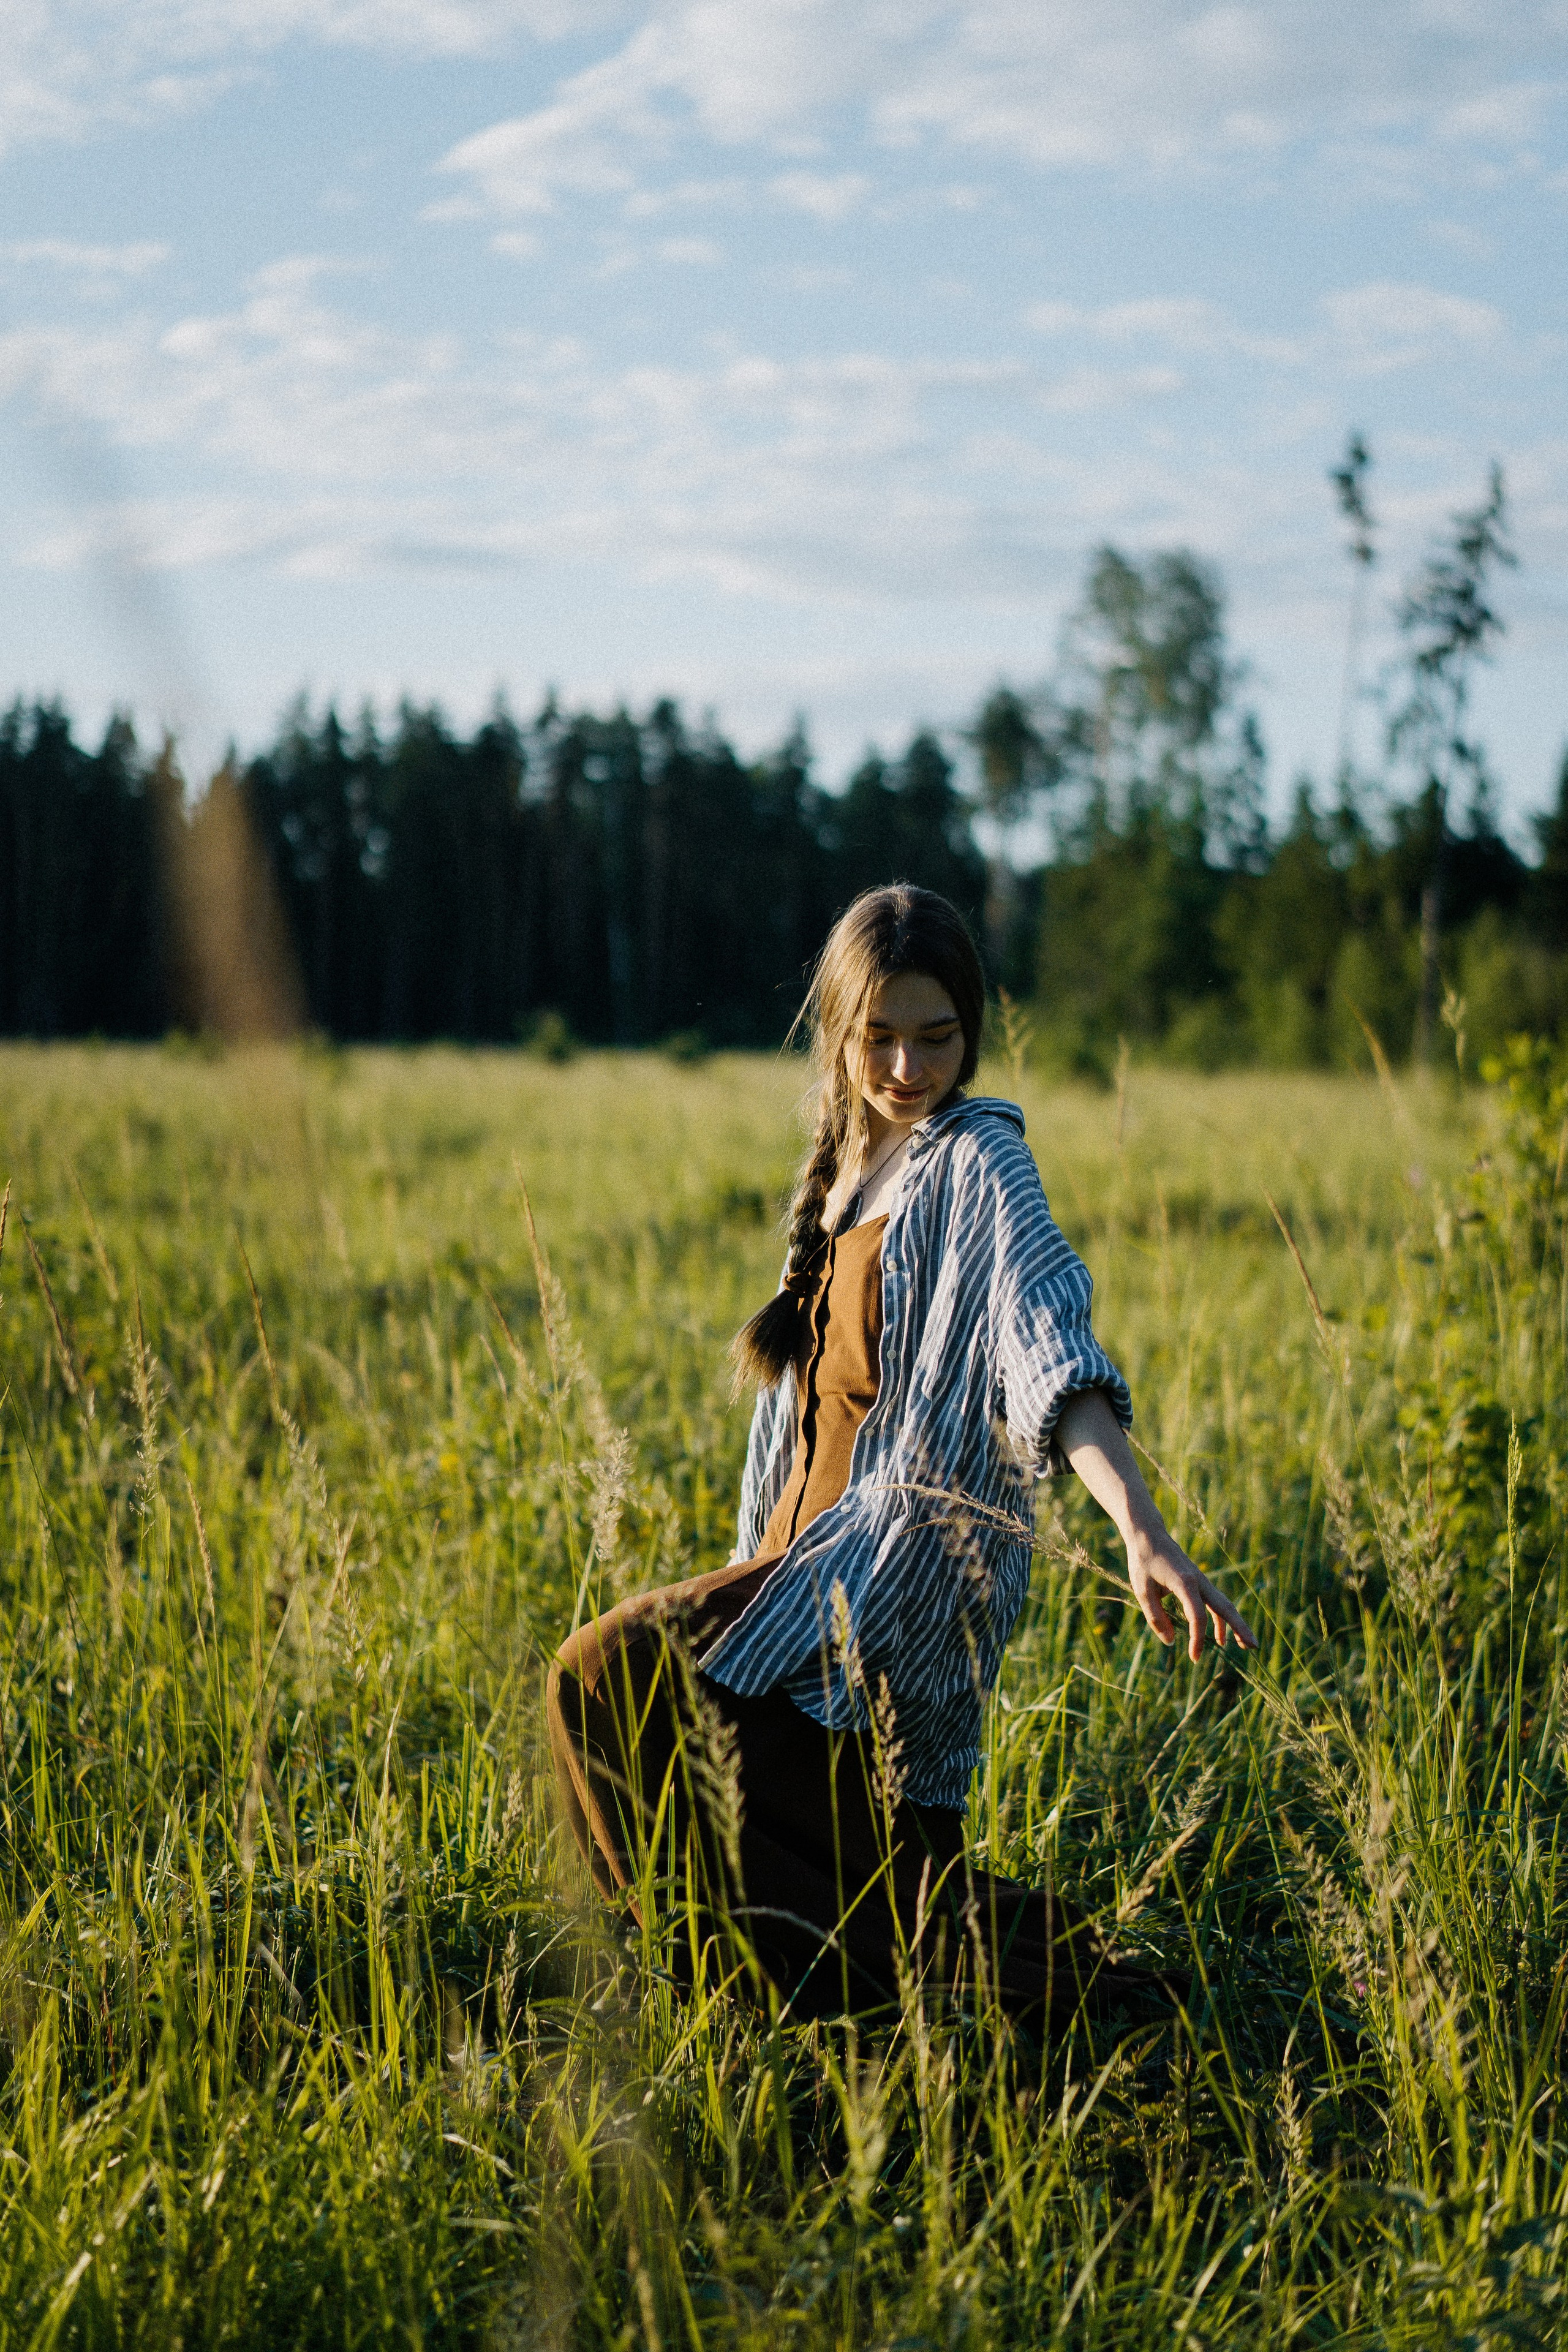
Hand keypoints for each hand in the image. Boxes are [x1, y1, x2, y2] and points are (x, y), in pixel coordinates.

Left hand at [1126, 1527, 1257, 1659]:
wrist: (1149, 1536)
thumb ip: (1156, 1618)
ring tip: (1245, 1646)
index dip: (1198, 1639)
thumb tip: (1170, 1642)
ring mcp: (1201, 1581)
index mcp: (1185, 1582)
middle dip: (1240, 1628)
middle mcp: (1199, 1581)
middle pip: (1225, 1607)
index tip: (1194, 1657)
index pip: (1198, 1616)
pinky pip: (1214, 1603)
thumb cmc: (1144, 1562)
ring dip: (1235, 1625)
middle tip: (1253, 1647)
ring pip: (1223, 1605)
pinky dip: (1220, 1619)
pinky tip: (1221, 1637)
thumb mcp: (1142, 1590)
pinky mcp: (1198, 1582)